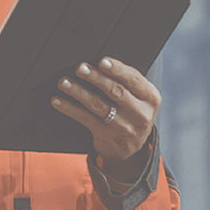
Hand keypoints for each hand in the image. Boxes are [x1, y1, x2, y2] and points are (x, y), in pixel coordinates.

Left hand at [51, 58, 159, 177]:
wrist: (131, 148)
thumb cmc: (131, 112)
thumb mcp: (140, 98)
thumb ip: (127, 81)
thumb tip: (100, 62)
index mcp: (151, 98)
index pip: (134, 79)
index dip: (117, 69)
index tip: (102, 61)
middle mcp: (140, 113)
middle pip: (115, 91)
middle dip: (95, 77)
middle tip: (79, 68)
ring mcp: (124, 127)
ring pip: (98, 105)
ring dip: (78, 92)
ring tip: (64, 82)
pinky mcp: (106, 135)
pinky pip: (85, 119)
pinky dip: (69, 108)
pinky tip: (58, 101)